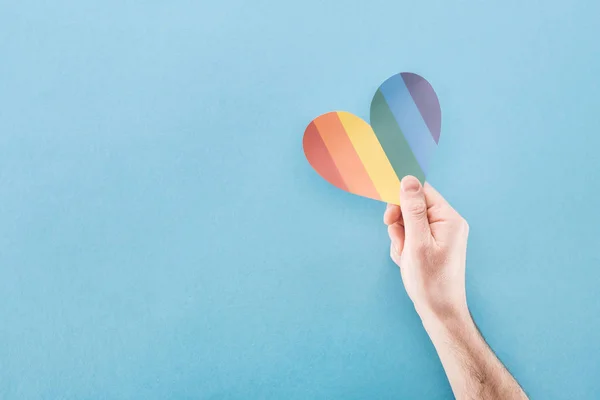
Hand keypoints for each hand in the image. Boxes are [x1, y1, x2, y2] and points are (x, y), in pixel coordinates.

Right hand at [384, 176, 469, 321]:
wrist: (440, 313)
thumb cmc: (430, 281)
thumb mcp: (417, 243)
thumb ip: (412, 210)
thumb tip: (408, 179)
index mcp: (449, 219)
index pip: (422, 192)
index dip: (402, 200)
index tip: (389, 216)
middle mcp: (448, 223)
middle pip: (414, 206)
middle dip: (400, 223)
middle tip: (399, 242)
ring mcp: (441, 235)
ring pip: (409, 222)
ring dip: (400, 237)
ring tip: (405, 257)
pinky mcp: (433, 246)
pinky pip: (412, 236)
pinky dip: (404, 247)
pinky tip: (406, 261)